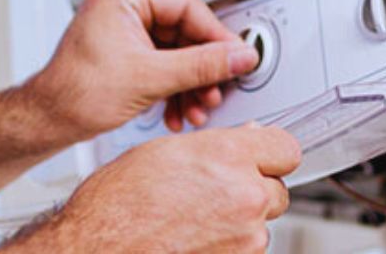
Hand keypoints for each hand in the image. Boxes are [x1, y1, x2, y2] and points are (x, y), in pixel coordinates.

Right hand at [8, 126, 300, 253]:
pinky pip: (246, 249)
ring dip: (241, 216)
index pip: (286, 147)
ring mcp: (244, 240)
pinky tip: (196, 233)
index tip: (263, 151)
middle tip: (220, 184)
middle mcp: (244, 198)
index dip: (272, 149)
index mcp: (228, 157)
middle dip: (255, 184)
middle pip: (278, 188)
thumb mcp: (169, 150)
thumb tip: (246, 141)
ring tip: (198, 212)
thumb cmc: (120, 200)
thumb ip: (218, 144)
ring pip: (262, 221)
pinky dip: (229, 242)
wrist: (99, 246)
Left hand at [27, 0, 260, 141]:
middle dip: (201, 68)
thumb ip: (201, 65)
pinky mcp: (125, 50)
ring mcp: (123, 28)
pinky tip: (179, 111)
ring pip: (176, 50)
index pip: (186, 5)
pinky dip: (174, 87)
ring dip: (191, 82)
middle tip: (216, 89)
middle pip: (183, 30)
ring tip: (198, 108)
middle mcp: (123, 5)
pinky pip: (162, 62)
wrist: (47, 121)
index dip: (215, 35)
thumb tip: (239, 55)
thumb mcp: (150, 78)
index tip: (237, 57)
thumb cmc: (76, 92)